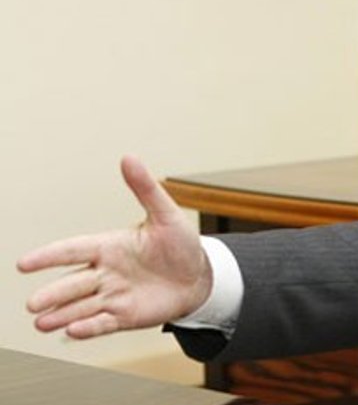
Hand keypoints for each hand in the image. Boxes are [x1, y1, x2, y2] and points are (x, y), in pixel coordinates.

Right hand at [17, 156, 211, 338]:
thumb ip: (145, 189)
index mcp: (109, 246)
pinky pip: (103, 323)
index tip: (24, 264)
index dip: (49, 256)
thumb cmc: (182, 245)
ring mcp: (114, 296)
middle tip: (33, 303)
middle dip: (53, 293)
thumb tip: (128, 158)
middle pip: (73, 283)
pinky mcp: (125, 316)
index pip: (73, 250)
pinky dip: (88, 327)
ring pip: (81, 306)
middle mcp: (106, 273)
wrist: (201, 278)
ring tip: (42, 322)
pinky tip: (72, 331)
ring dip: (61, 315)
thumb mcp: (166, 215)